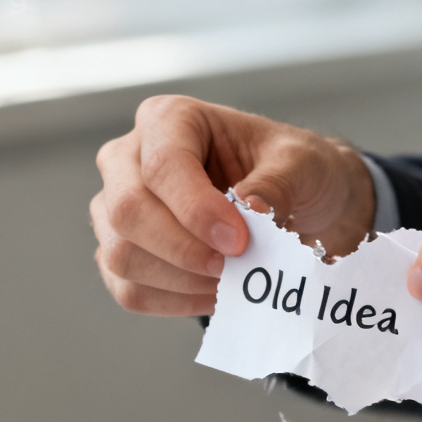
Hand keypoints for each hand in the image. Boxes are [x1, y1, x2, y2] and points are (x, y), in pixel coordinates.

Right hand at [91, 96, 374, 316]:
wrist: (303, 208)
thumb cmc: (294, 175)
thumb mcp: (303, 165)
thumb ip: (277, 183)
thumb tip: (248, 210)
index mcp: (170, 120)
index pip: (162, 166)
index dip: (197, 211)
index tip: (240, 241)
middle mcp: (130, 160)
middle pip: (126, 210)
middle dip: (183, 250)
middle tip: (234, 266)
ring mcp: (118, 210)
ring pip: (121, 256)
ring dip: (182, 281)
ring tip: (232, 280)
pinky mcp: (123, 256)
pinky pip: (131, 292)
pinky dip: (176, 302)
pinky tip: (216, 294)